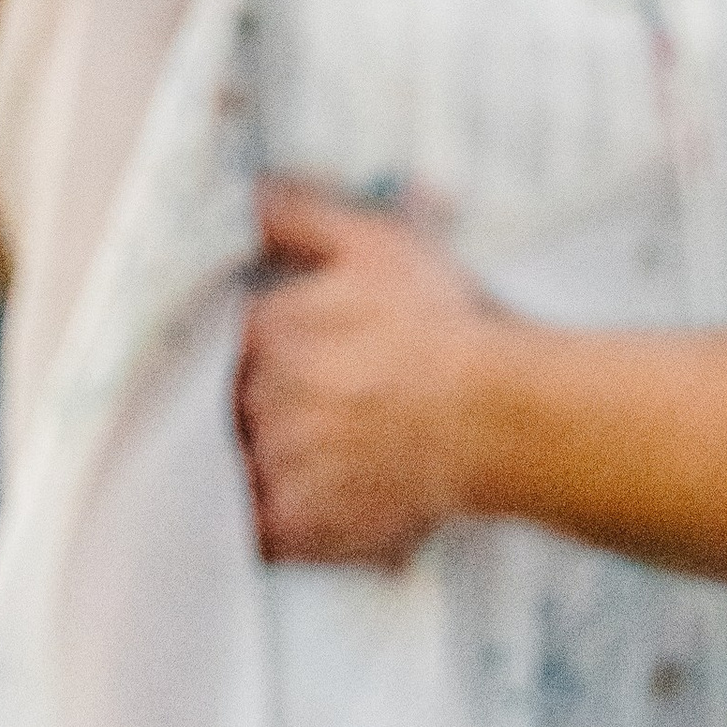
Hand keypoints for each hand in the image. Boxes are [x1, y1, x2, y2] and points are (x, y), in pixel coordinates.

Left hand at [237, 179, 491, 569]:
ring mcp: (275, 466)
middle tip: (317, 410)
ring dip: (265, 463)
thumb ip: (301, 217)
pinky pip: (259, 531)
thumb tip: (249, 195)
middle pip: (234, 405)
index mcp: (265, 330)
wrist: (493, 415)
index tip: (298, 361)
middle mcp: (257, 399)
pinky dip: (273, 521)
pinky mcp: (298, 526)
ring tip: (314, 461)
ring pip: (242, 467)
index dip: (264, 353)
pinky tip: (305, 507)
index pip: (234, 344)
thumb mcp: (376, 244)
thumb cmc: (440, 324)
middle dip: (264, 406)